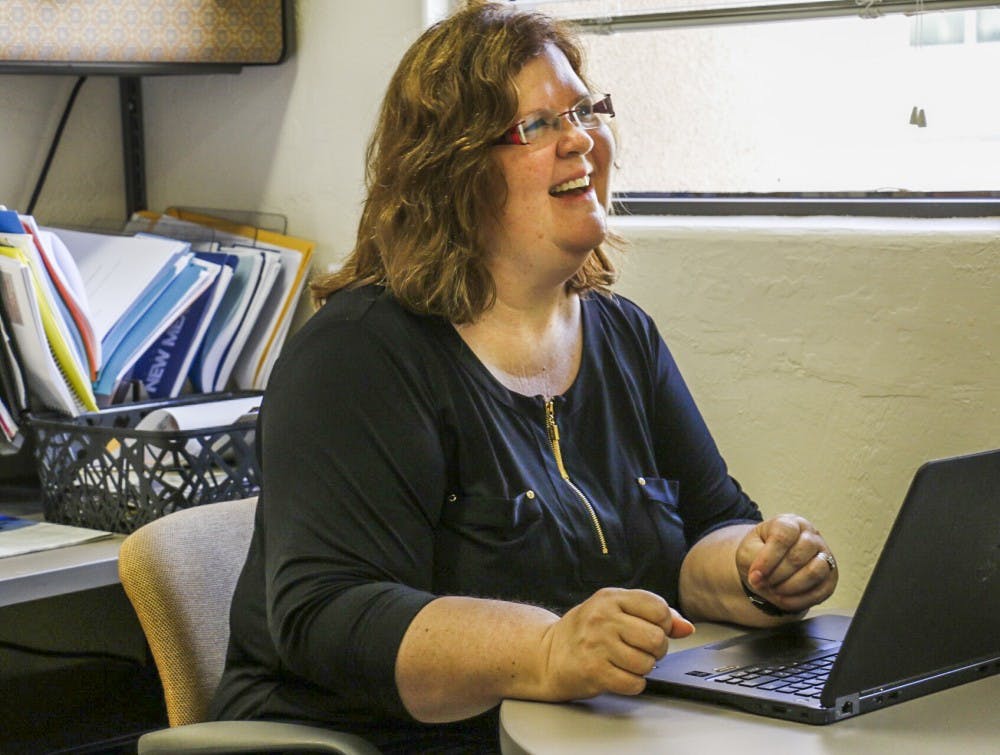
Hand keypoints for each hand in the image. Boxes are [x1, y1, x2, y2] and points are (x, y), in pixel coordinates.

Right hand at [539, 587, 693, 699]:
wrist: (546, 654)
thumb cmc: (585, 632)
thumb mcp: (615, 612)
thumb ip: (652, 615)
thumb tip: (686, 627)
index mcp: (611, 598)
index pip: (657, 608)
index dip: (664, 624)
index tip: (652, 629)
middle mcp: (603, 618)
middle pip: (656, 638)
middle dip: (656, 650)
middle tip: (642, 650)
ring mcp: (597, 644)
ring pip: (647, 663)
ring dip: (643, 669)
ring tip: (627, 663)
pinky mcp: (593, 670)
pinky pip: (633, 683)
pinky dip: (632, 684)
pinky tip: (619, 675)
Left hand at [736, 514, 837, 614]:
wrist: (769, 567)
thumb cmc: (758, 553)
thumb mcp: (747, 550)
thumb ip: (752, 558)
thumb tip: (759, 577)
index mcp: (790, 522)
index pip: (783, 536)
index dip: (768, 558)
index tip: (755, 575)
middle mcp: (811, 535)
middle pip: (799, 555)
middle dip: (778, 575)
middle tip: (763, 584)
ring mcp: (824, 555)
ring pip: (815, 571)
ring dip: (791, 587)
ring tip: (774, 591)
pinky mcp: (830, 576)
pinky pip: (821, 590)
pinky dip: (800, 600)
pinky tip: (783, 600)